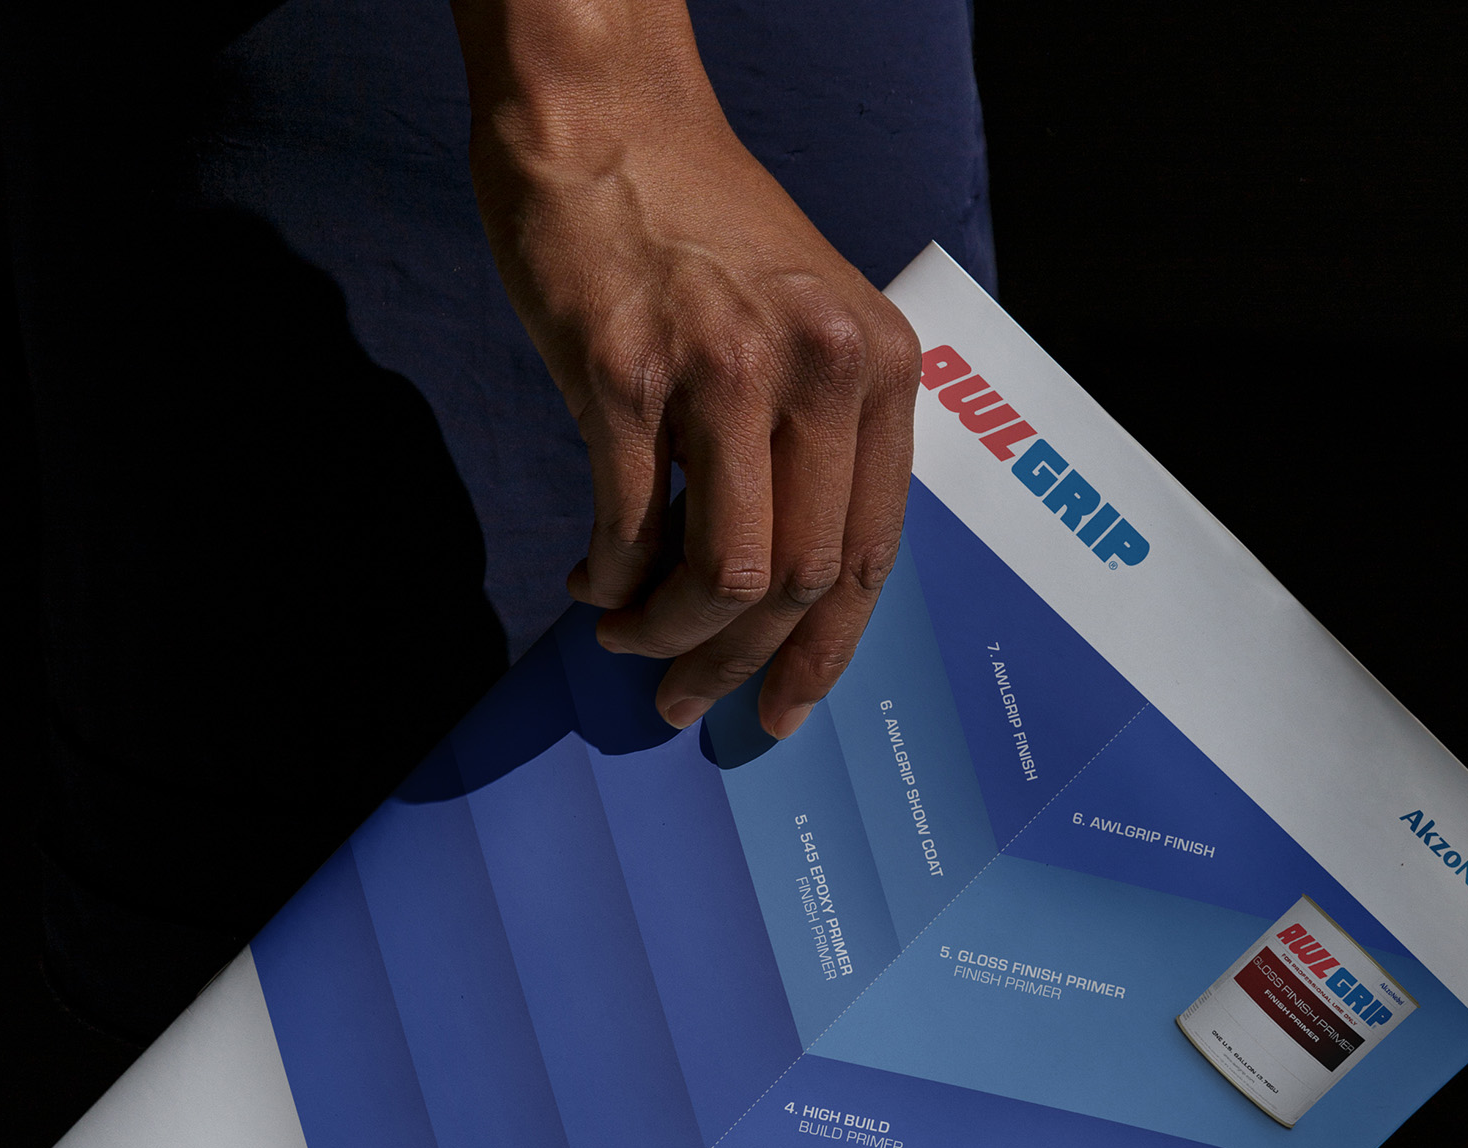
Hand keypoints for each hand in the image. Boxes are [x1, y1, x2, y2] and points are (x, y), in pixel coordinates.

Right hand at [452, 0, 920, 736]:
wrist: (603, 116)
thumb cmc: (698, 225)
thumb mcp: (805, 322)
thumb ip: (814, 443)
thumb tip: (775, 590)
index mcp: (875, 367)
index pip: (870, 555)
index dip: (825, 653)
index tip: (784, 711)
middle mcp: (818, 369)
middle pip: (801, 581)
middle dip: (736, 664)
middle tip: (682, 698)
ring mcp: (725, 370)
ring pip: (725, 573)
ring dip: (669, 633)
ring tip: (627, 637)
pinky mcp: (628, 372)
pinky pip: (630, 526)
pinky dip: (610, 580)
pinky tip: (591, 581)